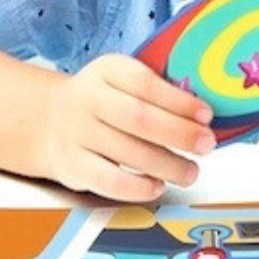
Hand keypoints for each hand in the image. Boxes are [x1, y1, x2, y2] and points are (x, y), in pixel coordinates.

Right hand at [40, 53, 215, 199]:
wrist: (52, 120)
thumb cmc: (104, 102)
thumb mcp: (122, 81)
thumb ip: (156, 92)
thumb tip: (202, 116)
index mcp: (106, 70)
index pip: (145, 83)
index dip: (179, 101)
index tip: (205, 114)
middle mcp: (88, 98)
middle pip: (138, 118)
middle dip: (179, 134)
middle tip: (205, 144)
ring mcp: (76, 133)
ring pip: (127, 152)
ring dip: (167, 165)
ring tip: (190, 171)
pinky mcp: (72, 164)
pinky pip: (109, 181)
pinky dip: (138, 187)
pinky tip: (157, 185)